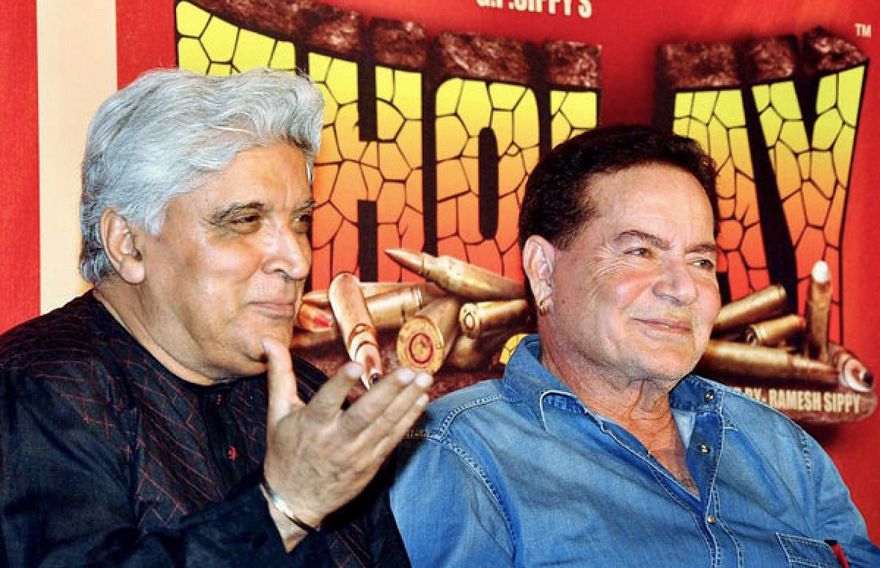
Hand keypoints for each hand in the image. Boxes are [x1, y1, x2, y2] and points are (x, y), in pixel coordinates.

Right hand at [260, 337, 430, 539]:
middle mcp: (335, 440)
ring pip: (384, 425)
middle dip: (389, 392)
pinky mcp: (371, 463)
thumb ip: (279, 374)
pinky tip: (421, 400)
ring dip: (407, 401)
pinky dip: (408, 420)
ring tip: (425, 379)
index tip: (358, 364)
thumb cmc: (285, 452)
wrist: (294, 501)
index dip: (342, 383)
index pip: (326, 401)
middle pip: (365, 415)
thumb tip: (268, 339)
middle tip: (409, 371)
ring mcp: (356, 453)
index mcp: (311, 425)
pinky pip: (392, 439)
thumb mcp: (277, 413)